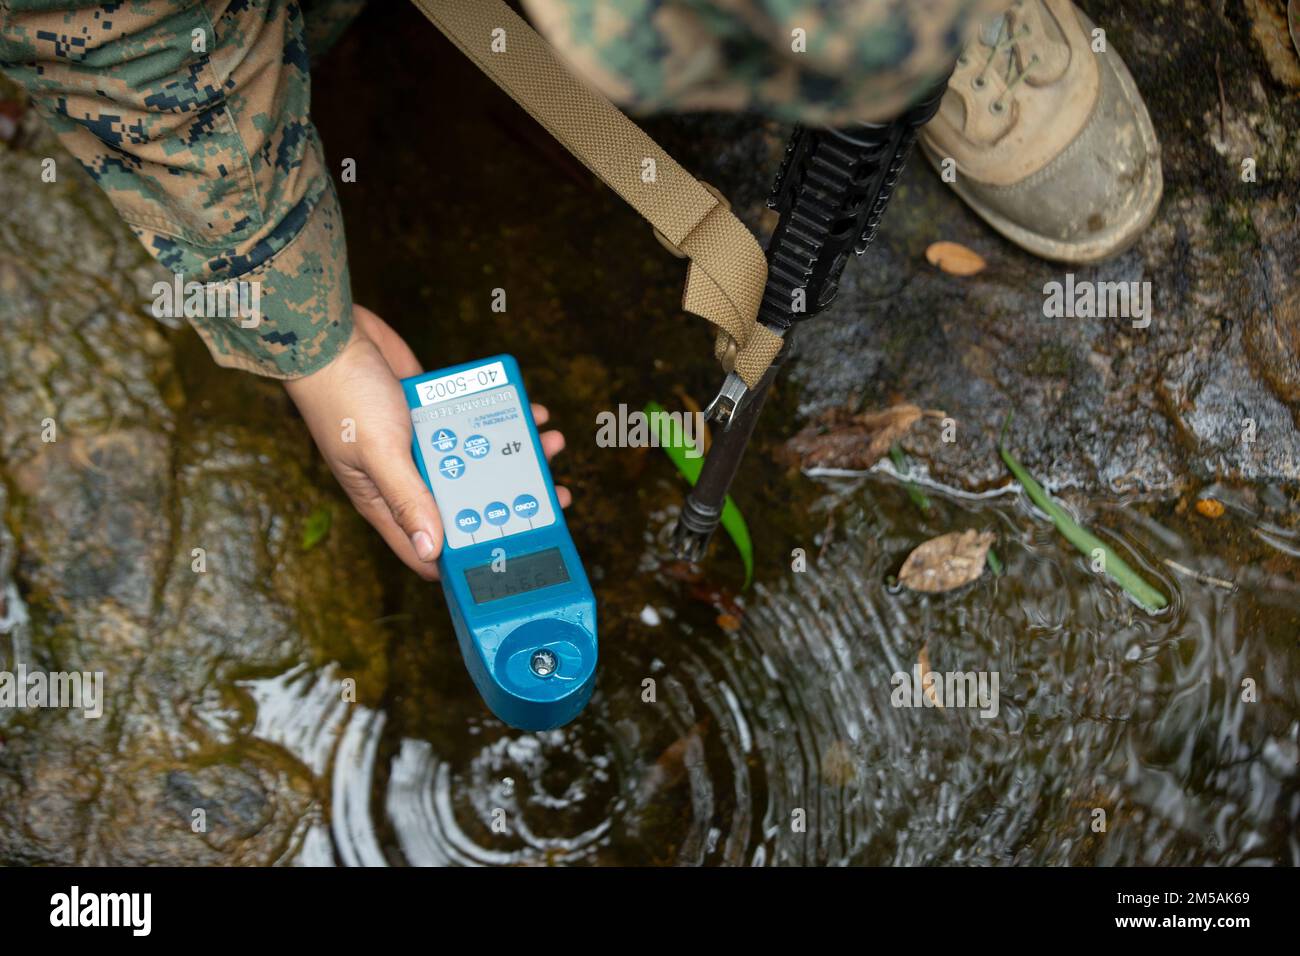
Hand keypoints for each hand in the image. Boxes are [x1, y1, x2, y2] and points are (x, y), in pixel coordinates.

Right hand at [284, 305, 569, 579]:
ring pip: (476, 458)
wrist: (328, 334)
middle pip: (465, 501)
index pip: (427, 548)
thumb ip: (408, 498)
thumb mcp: (379, 451)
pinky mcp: (429, 413)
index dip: (466, 558)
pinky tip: (529, 410)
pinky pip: (472, 422)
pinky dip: (499, 417)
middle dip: (509, 497)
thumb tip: (430, 549)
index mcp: (384, 500)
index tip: (510, 556)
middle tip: (554, 490)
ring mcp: (419, 444)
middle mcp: (405, 477)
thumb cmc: (341, 395)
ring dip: (514, 450)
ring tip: (551, 441)